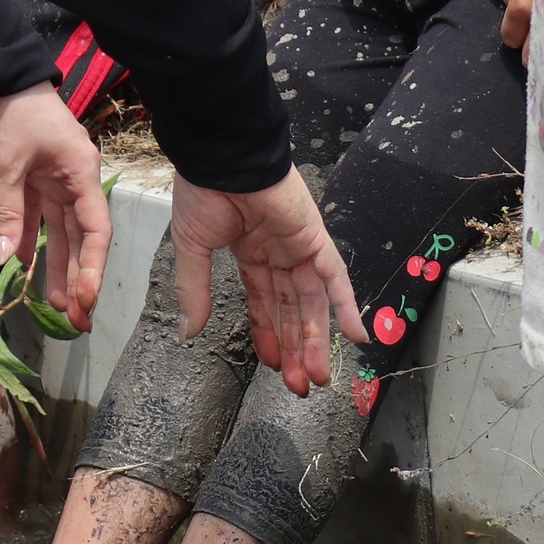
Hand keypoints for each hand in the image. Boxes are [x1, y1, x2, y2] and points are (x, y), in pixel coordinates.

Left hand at [0, 81, 111, 328]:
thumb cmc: (12, 112)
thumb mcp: (8, 163)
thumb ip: (6, 211)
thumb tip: (3, 260)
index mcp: (81, 174)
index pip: (97, 230)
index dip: (93, 267)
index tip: (85, 298)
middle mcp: (73, 181)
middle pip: (81, 237)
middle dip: (78, 277)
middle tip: (75, 318)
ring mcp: (53, 180)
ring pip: (59, 232)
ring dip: (56, 266)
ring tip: (55, 305)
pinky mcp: (32, 178)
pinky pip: (34, 216)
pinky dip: (27, 240)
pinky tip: (22, 267)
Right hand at [169, 169, 367, 395]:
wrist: (222, 157)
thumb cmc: (202, 193)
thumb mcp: (192, 249)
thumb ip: (195, 291)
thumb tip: (188, 332)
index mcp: (248, 251)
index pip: (263, 302)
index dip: (268, 334)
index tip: (272, 366)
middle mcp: (277, 252)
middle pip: (291, 309)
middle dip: (294, 347)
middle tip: (300, 386)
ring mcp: (298, 246)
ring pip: (312, 302)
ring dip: (316, 339)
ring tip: (317, 377)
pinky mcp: (315, 238)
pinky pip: (336, 277)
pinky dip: (347, 306)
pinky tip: (356, 337)